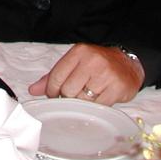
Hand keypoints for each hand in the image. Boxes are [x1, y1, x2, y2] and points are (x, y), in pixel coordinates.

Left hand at [28, 43, 144, 105]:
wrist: (128, 63)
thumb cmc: (96, 64)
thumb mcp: (74, 63)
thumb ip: (53, 76)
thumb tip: (33, 90)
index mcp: (78, 52)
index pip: (56, 76)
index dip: (51, 90)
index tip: (54, 94)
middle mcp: (92, 61)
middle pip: (68, 90)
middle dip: (67, 97)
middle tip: (73, 96)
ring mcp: (106, 75)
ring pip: (82, 100)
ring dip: (82, 103)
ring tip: (87, 96)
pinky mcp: (117, 88)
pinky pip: (98, 106)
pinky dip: (95, 107)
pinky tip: (98, 99)